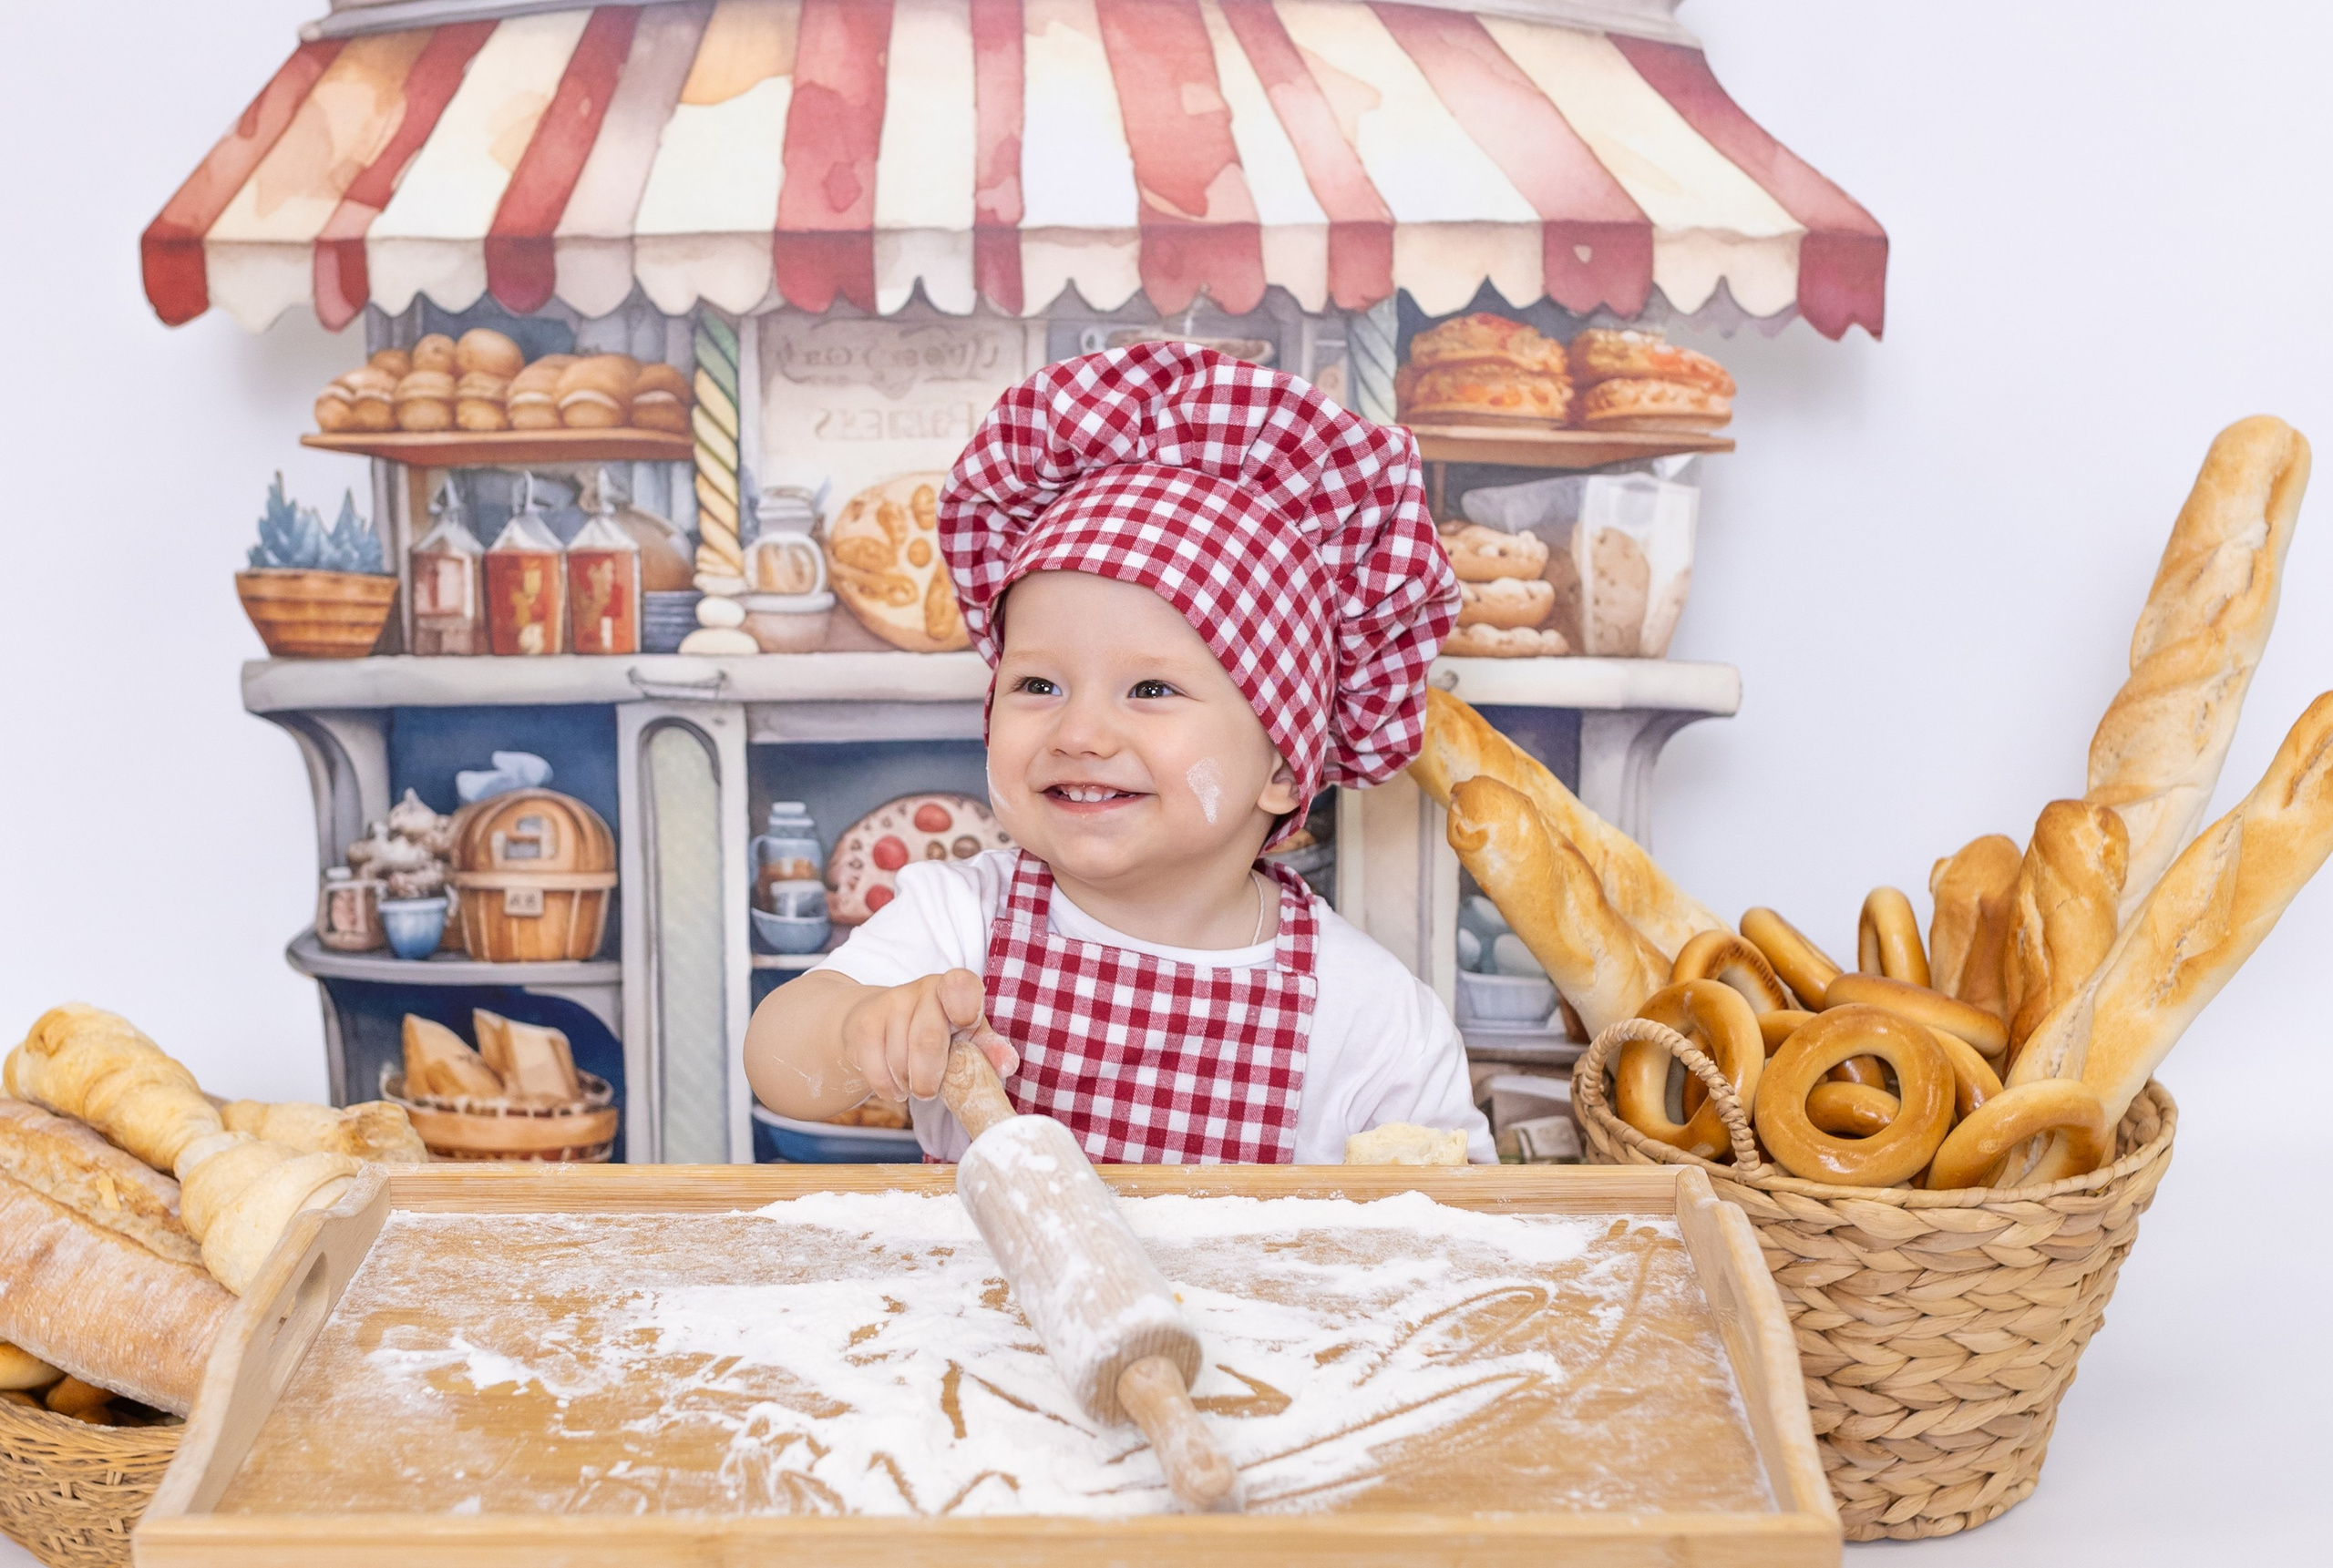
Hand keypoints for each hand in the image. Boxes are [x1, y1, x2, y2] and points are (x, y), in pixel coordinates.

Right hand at [841, 968, 1017, 1102]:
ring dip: (909, 1084)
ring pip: (900, 1060)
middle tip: (930, 1092)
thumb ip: (988, 1049)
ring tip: (912, 1081)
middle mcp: (923, 989)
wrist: (878, 1027)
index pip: (962, 985)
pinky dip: (888, 1089)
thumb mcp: (966, 1038)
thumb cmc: (936, 1034)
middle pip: (927, 1040)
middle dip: (930, 1078)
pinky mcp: (863, 1025)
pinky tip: (894, 1084)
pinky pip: (877, 1070)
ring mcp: (890, 1004)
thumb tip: (1007, 1064)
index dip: (964, 1006)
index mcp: (956, 989)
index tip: (964, 1024)